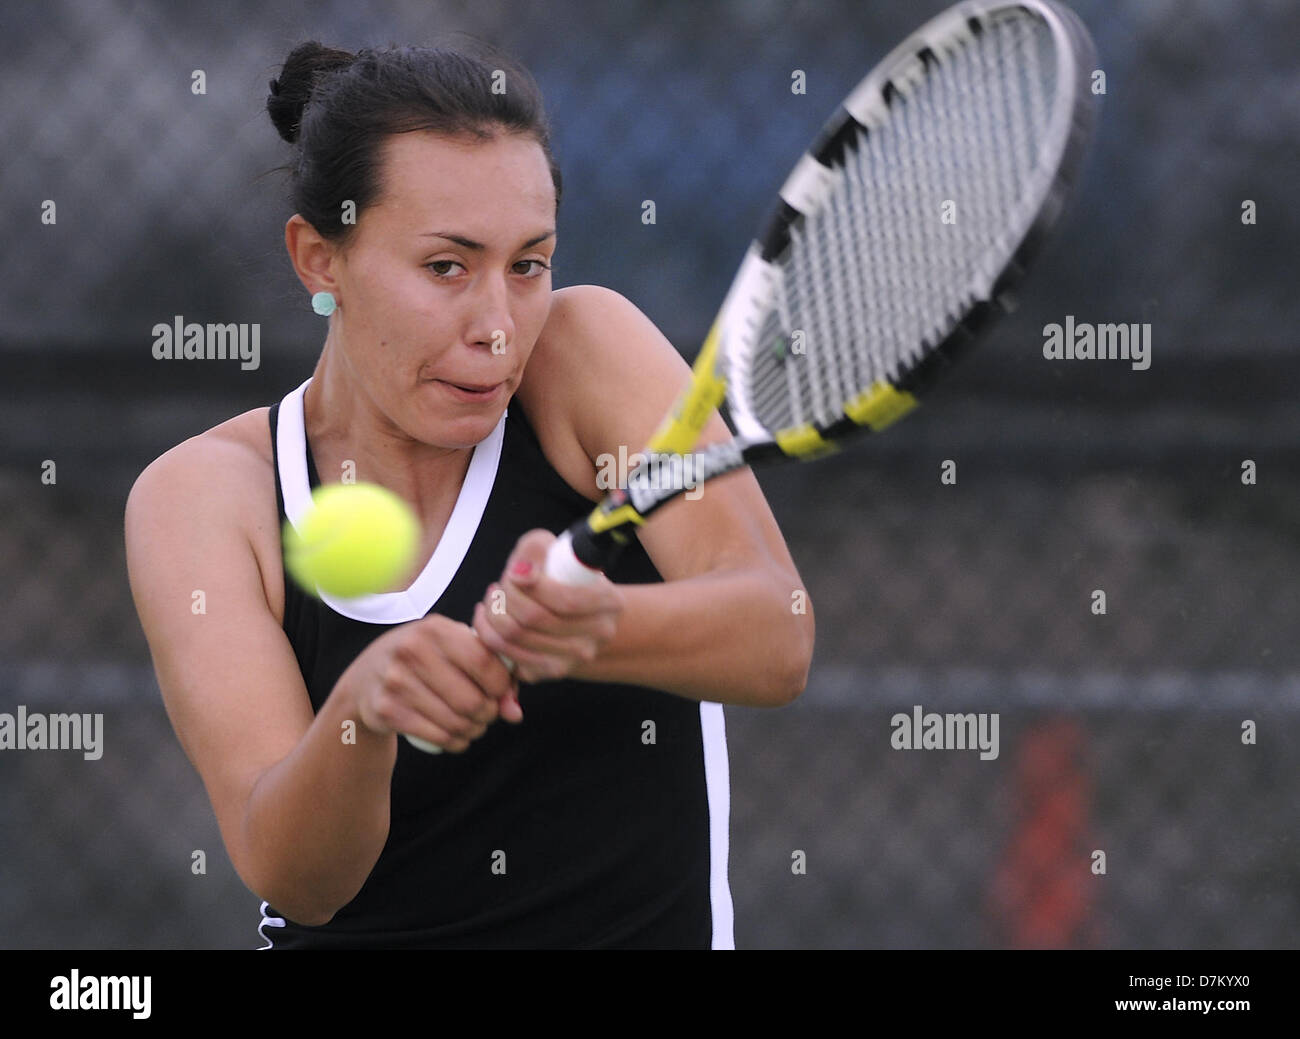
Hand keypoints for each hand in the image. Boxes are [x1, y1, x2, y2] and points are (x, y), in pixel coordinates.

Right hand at [341, 614, 521, 752]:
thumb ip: (493, 673)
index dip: (502, 685)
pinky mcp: (385, 710)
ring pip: (456, 722)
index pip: (484, 662)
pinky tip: (457, 736)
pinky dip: (455, 742)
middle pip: (472, 700)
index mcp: (434, 628)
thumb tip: (515, 713)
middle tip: (487, 714)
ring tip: (474, 726)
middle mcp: (411, 650)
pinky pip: (437, 737)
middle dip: (489, 714)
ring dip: (474, 730)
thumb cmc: (425, 660)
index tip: (500, 692)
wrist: (366, 677)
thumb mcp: (454, 651)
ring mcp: (395, 681)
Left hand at [472, 529, 623, 683]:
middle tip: (499, 586)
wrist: (577, 618)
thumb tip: (520, 571)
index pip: (566, 599)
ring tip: (492, 600)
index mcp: (609, 602)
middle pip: (535, 618)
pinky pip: (507, 655)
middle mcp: (597, 636)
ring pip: (516, 637)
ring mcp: (575, 658)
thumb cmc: (564, 579)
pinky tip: (489, 620)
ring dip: (492, 614)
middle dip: (506, 597)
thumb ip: (538, 549)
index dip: (532, 585)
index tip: (513, 572)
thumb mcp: (558, 553)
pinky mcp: (549, 673)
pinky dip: (488, 635)